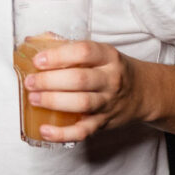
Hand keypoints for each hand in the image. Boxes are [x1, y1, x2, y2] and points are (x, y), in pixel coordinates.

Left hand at [23, 39, 141, 143]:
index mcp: (108, 56)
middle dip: (50, 81)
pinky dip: (63, 133)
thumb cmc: (112, 70)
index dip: (59, 56)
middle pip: (80, 79)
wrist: (144, 93)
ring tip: (34, 99)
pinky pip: (83, 131)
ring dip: (54, 102)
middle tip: (30, 82)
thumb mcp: (99, 52)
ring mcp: (108, 102)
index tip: (38, 60)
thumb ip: (67, 46)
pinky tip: (45, 130)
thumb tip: (31, 41)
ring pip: (82, 103)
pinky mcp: (104, 122)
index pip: (84, 52)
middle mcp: (110, 79)